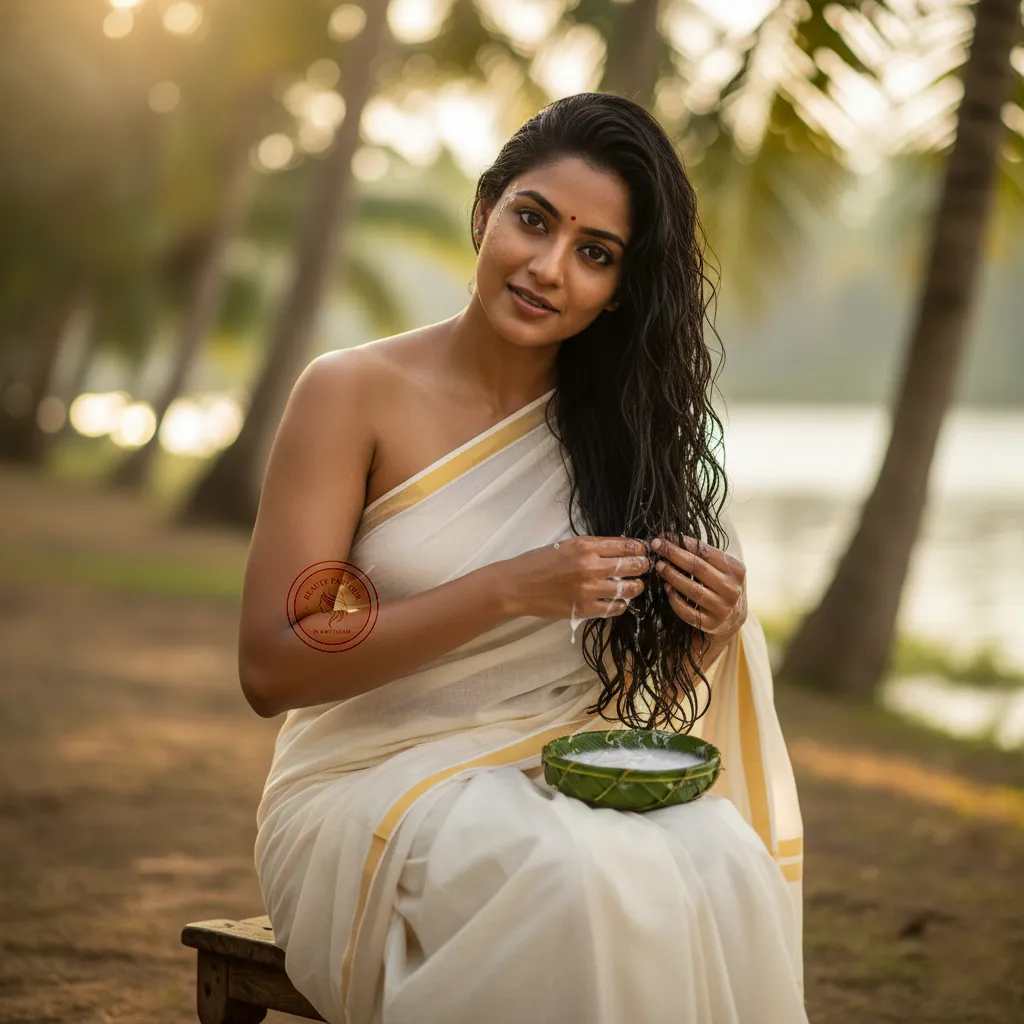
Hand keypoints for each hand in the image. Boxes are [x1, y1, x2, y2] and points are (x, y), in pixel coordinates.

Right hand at [503, 536, 651, 620]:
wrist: (517, 585)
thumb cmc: (538, 562)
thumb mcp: (566, 545)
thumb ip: (592, 547)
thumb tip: (619, 549)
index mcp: (585, 546)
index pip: (624, 545)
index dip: (640, 548)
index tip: (644, 550)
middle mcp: (590, 566)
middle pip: (631, 565)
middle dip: (643, 565)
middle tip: (645, 567)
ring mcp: (589, 589)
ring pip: (627, 588)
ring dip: (636, 587)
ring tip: (636, 586)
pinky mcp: (584, 609)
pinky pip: (613, 608)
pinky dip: (621, 605)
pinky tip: (621, 602)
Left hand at [651, 532, 746, 652]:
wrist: (733, 618)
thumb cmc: (722, 584)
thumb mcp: (722, 568)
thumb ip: (703, 555)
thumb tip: (670, 538)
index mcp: (736, 570)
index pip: (706, 552)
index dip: (683, 542)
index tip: (664, 536)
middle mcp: (732, 589)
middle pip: (698, 568)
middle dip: (674, 554)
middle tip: (656, 546)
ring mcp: (722, 608)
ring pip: (692, 589)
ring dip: (672, 576)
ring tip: (659, 565)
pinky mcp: (711, 624)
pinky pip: (687, 611)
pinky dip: (674, 599)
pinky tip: (666, 588)